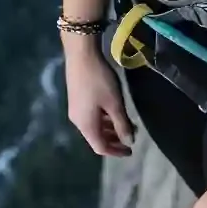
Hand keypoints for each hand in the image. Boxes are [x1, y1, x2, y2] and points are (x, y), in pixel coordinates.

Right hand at [64, 40, 132, 157]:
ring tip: (126, 124)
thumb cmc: (100, 81)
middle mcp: (77, 121)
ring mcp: (75, 110)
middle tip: (131, 137)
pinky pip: (91, 117)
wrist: (81, 55)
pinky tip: (113, 111)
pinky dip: (103, 119)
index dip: (116, 152)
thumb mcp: (115, 103)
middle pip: (96, 138)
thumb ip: (122, 124)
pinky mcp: (76, 100)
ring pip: (94, 127)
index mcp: (86, 125)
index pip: (100, 147)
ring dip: (110, 129)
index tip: (130, 151)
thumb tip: (128, 142)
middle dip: (114, 140)